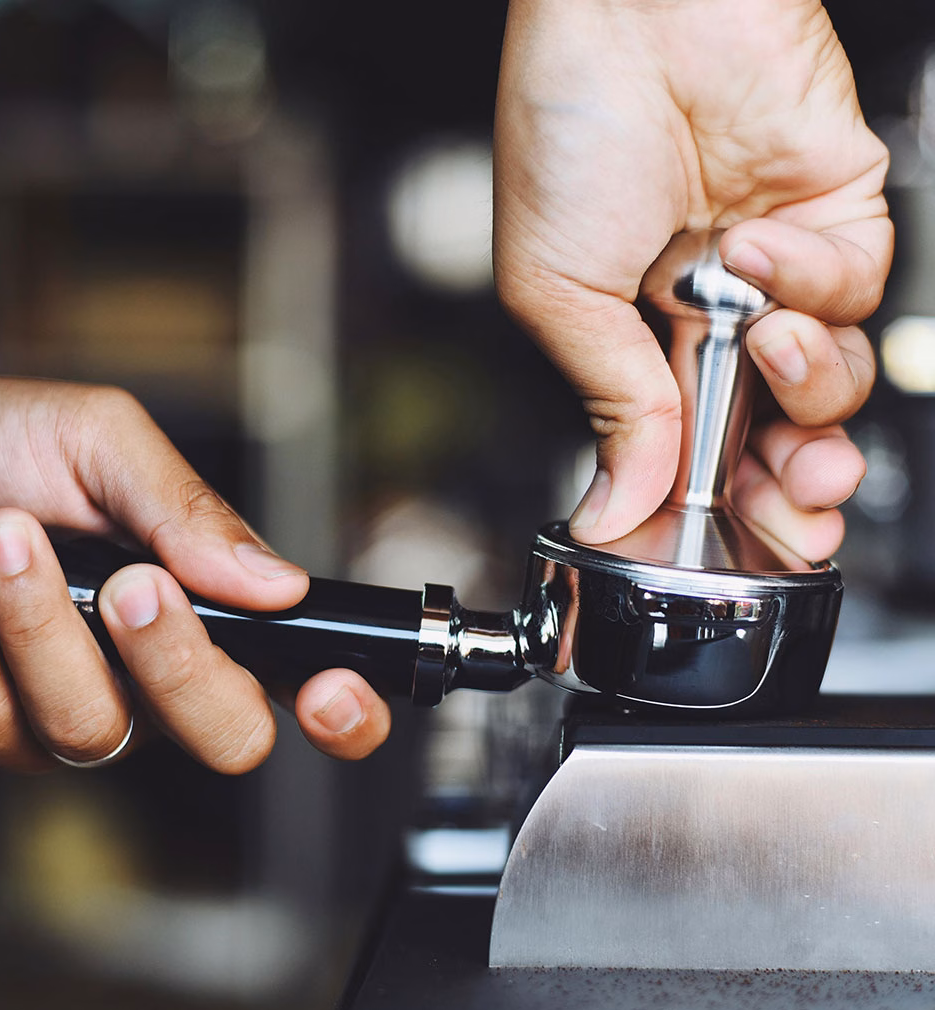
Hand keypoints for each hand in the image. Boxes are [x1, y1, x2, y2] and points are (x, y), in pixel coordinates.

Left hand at [0, 378, 389, 771]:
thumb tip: (281, 583)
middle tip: (135, 583)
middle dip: (181, 662)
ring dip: (43, 626)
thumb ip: (191, 510)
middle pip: (224, 737)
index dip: (343, 714)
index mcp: (207, 607)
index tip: (332, 689)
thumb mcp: (101, 443)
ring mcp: (69, 711)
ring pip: (95, 730)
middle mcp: (152, 676)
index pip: (298, 684)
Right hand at [494, 0, 891, 560]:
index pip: (691, 455)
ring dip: (807, 385)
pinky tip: (754, 242)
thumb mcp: (557, 295)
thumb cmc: (566, 130)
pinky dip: (812, 279)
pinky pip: (853, 289)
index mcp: (636, 345)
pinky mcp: (836, 217)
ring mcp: (776, 274)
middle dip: (798, 490)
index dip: (719, 512)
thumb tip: (613, 506)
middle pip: (777, 441)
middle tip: (800, 516)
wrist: (627, 8)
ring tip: (758, 339)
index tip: (735, 554)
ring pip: (832, 382)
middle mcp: (709, 320)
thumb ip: (609, 405)